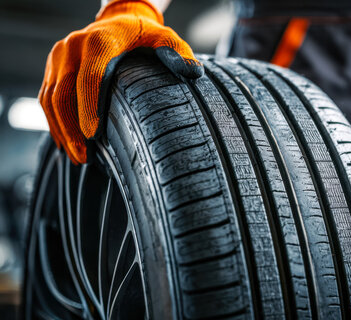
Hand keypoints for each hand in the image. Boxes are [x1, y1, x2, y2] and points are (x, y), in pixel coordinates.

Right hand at [39, 0, 202, 163]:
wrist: (120, 19)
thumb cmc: (145, 35)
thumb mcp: (165, 38)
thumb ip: (178, 53)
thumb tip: (193, 73)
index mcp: (101, 41)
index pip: (90, 77)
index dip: (89, 107)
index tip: (93, 135)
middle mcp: (73, 46)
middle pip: (63, 93)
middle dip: (71, 129)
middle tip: (84, 157)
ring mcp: (59, 56)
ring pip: (50, 98)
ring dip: (61, 131)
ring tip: (77, 157)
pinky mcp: (53, 67)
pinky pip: (46, 97)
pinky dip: (54, 123)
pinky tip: (67, 144)